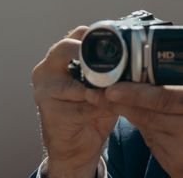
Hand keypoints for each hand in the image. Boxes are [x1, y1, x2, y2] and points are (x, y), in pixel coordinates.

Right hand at [31, 27, 117, 177]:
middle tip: (118, 71)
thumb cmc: (90, 110)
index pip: (78, 33)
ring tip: (121, 92)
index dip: (100, 38)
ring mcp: (44, 90)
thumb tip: (138, 56)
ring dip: (104, 89)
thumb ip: (112, 69)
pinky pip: (83, 107)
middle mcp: (46, 69)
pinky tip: (113, 109)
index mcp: (57, 56)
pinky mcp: (50, 112)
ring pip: (80, 81)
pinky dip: (101, 108)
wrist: (74, 148)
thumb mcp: (101, 84)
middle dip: (96, 60)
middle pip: (69, 48)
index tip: (122, 48)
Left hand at [87, 82, 182, 177]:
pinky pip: (154, 144)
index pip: (163, 99)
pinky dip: (148, 130)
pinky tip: (151, 121)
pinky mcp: (177, 169)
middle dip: (121, 101)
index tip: (112, 86)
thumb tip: (165, 65)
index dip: (134, 92)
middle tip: (100, 89)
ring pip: (146, 129)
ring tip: (121, 99)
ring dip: (133, 114)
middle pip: (147, 114)